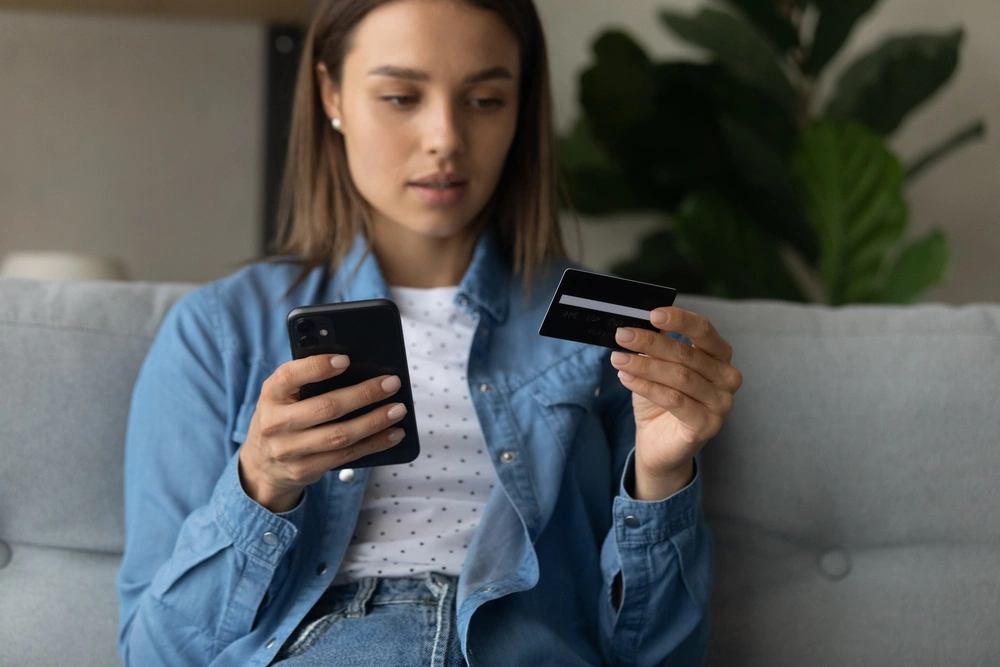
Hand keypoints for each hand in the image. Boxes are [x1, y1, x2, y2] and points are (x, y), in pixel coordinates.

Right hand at [238, 354, 407, 512]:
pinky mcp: (305, 470)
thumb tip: (358, 367)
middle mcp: (275, 422)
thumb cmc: (284, 415)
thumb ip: (308, 380)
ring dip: (374, 422)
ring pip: (339, 436)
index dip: (318, 367)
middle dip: (363, 395)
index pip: (290, 376)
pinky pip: (346, 456)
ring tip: (398, 410)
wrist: (262, 463)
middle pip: (325, 408)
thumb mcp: (284, 394)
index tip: (346, 360)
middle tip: (392, 383)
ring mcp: (289, 450)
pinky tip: (393, 434)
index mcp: (271, 394)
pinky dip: (374, 444)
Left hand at [610, 307, 742, 500]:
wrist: (658, 443)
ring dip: (644, 365)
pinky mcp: (707, 425)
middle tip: (622, 335)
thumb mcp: (657, 365)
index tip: (653, 314)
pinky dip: (646, 387)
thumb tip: (642, 318)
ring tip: (618, 358)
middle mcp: (728, 377)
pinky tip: (625, 378)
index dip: (680, 320)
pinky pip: (674, 400)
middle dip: (650, 343)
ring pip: (679, 377)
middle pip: (687, 354)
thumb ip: (658, 343)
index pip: (704, 330)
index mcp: (720, 356)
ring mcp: (721, 403)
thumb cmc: (660, 399)